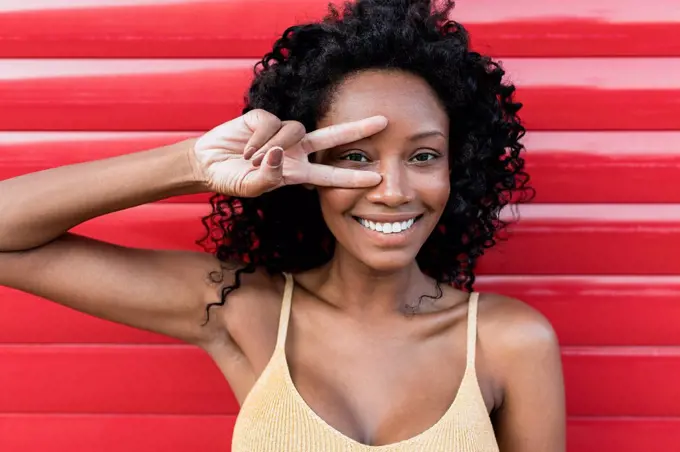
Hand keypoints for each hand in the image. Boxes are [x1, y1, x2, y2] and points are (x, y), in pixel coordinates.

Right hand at [190, 109, 386, 196]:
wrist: (207, 163)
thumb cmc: (232, 179)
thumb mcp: (250, 186)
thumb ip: (267, 177)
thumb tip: (279, 155)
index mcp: (298, 172)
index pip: (331, 175)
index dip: (353, 177)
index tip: (377, 178)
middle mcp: (295, 150)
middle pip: (333, 138)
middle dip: (357, 129)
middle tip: (384, 122)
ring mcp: (281, 133)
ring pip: (294, 131)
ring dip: (273, 148)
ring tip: (251, 160)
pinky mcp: (264, 118)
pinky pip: (271, 124)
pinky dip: (258, 139)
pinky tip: (245, 149)